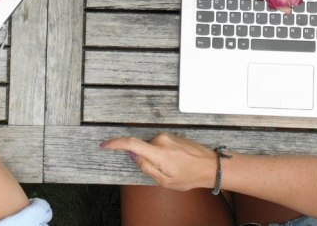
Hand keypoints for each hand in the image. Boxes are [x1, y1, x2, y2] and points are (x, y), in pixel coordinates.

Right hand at [100, 133, 220, 191]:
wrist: (210, 166)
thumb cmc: (190, 176)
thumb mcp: (165, 181)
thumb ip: (147, 168)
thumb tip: (135, 156)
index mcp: (159, 153)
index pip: (131, 144)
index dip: (115, 143)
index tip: (105, 145)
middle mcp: (161, 140)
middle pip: (142, 149)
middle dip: (146, 161)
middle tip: (164, 172)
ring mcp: (168, 136)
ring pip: (151, 148)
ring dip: (157, 159)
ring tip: (174, 168)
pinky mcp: (173, 136)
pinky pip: (160, 145)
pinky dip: (163, 155)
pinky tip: (177, 163)